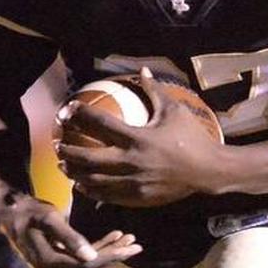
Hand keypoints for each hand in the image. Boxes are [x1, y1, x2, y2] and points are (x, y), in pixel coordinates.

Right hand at [0, 193, 141, 267]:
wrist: (12, 207)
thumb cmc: (29, 210)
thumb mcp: (49, 219)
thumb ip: (69, 237)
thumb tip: (90, 257)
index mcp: (50, 262)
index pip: (88, 264)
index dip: (111, 256)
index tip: (131, 247)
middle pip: (91, 264)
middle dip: (115, 253)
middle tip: (137, 244)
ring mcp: (56, 263)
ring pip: (89, 259)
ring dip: (110, 248)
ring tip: (130, 239)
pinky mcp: (59, 255)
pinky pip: (82, 253)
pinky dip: (99, 245)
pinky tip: (115, 236)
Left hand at [57, 67, 223, 206]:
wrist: (209, 171)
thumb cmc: (192, 138)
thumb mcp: (173, 111)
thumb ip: (154, 90)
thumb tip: (143, 69)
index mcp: (138, 138)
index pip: (100, 124)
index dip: (80, 115)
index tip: (66, 111)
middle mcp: (132, 161)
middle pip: (89, 157)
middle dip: (68, 151)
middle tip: (57, 144)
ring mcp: (133, 183)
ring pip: (94, 181)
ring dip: (75, 173)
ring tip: (64, 166)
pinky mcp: (137, 198)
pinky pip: (108, 196)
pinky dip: (91, 190)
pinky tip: (82, 184)